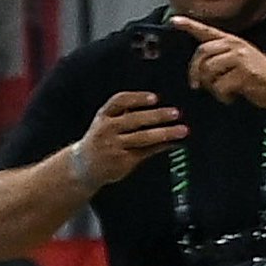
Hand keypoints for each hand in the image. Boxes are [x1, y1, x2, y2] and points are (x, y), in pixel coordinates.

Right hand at [74, 85, 191, 182]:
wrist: (82, 166)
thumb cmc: (101, 140)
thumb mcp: (106, 123)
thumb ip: (126, 113)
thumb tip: (156, 105)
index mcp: (103, 116)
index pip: (119, 102)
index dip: (137, 98)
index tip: (155, 98)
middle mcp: (107, 130)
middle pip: (134, 119)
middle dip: (156, 116)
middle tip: (175, 113)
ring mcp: (114, 146)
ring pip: (143, 137)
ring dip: (165, 133)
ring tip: (182, 130)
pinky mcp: (123, 160)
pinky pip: (147, 151)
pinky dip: (162, 147)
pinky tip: (174, 143)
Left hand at [167, 17, 265, 111]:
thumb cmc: (257, 77)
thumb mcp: (239, 61)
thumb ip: (219, 59)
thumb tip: (196, 69)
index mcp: (232, 42)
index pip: (207, 31)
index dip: (189, 25)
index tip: (174, 20)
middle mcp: (236, 46)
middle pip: (201, 53)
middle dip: (194, 72)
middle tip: (196, 86)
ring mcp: (241, 58)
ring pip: (208, 71)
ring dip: (211, 86)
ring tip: (224, 91)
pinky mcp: (245, 73)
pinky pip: (220, 86)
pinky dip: (223, 96)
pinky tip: (233, 96)